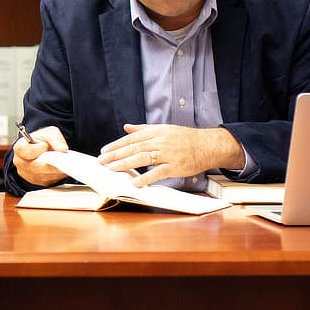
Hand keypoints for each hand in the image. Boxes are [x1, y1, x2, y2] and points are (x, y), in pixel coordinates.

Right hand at [11, 126, 72, 186]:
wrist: (41, 148)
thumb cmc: (42, 140)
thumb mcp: (49, 132)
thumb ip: (55, 138)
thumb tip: (62, 149)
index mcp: (20, 148)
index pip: (27, 152)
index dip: (39, 149)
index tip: (45, 145)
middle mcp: (20, 163)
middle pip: (38, 167)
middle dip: (52, 162)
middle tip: (61, 156)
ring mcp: (27, 174)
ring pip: (45, 175)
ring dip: (56, 169)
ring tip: (60, 160)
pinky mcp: (36, 181)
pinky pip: (49, 180)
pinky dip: (56, 174)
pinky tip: (58, 167)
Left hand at [99, 124, 243, 187]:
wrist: (207, 145)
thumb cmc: (184, 138)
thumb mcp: (163, 129)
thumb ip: (143, 129)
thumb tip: (126, 127)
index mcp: (155, 131)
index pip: (131, 138)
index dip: (116, 145)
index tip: (104, 151)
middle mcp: (160, 141)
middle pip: (133, 148)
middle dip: (115, 155)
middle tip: (102, 162)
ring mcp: (168, 153)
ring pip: (142, 158)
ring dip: (125, 164)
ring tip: (112, 169)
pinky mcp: (175, 166)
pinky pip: (157, 172)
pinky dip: (145, 178)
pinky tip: (134, 183)